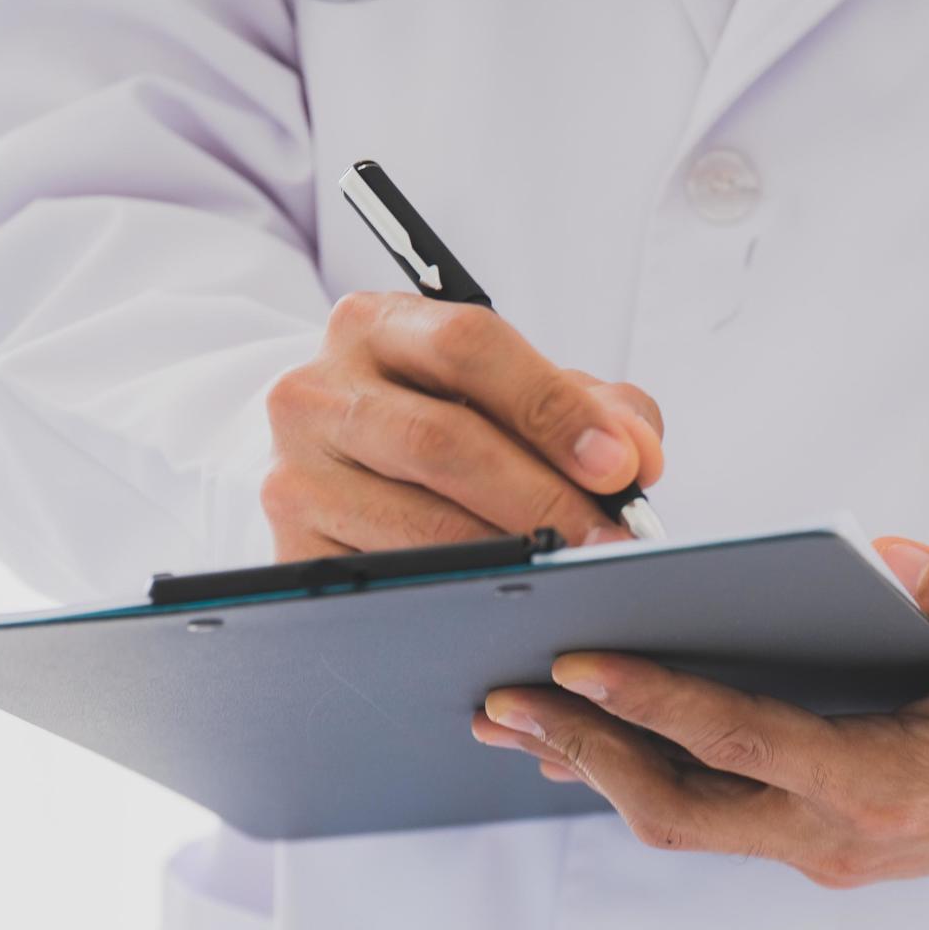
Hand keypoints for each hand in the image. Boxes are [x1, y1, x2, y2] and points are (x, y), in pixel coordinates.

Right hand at [262, 292, 664, 559]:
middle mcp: (317, 391)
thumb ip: (589, 406)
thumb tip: (637, 455)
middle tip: (608, 541)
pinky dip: (459, 597)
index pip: (468, 345)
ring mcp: (294, 475)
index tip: (617, 465)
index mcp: (375, 326)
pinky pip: (389, 584)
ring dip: (509, 557)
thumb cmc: (437, 420)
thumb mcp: (508, 391)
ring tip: (575, 577)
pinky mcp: (292, 552)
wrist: (326, 465)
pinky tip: (509, 603)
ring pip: (415, 525)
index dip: (550, 405)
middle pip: (441, 440)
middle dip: (541, 498)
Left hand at [473, 541, 928, 888]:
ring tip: (510, 716)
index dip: (654, 702)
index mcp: (887, 788)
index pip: (743, 744)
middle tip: (500, 696)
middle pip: (680, 806)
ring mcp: (818, 850)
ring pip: (681, 820)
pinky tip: (581, 736)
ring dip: (596, 769)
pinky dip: (638, 773)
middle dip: (586, 750)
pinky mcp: (808, 840)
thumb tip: (893, 553)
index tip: (577, 658)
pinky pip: (705, 813)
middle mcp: (837, 836)